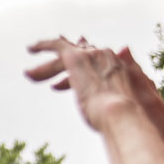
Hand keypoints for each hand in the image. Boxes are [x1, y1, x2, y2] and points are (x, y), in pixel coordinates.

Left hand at [25, 36, 142, 131]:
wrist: (120, 114)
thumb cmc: (127, 118)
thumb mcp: (131, 104)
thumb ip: (134, 90)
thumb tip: (131, 90)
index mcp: (120, 67)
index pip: (97, 60)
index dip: (83, 65)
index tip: (69, 76)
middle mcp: (106, 56)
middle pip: (80, 56)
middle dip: (63, 64)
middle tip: (45, 72)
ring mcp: (92, 55)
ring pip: (64, 54)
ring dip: (46, 67)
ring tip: (28, 75)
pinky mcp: (76, 57)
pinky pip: (56, 46)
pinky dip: (43, 45)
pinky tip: (31, 48)